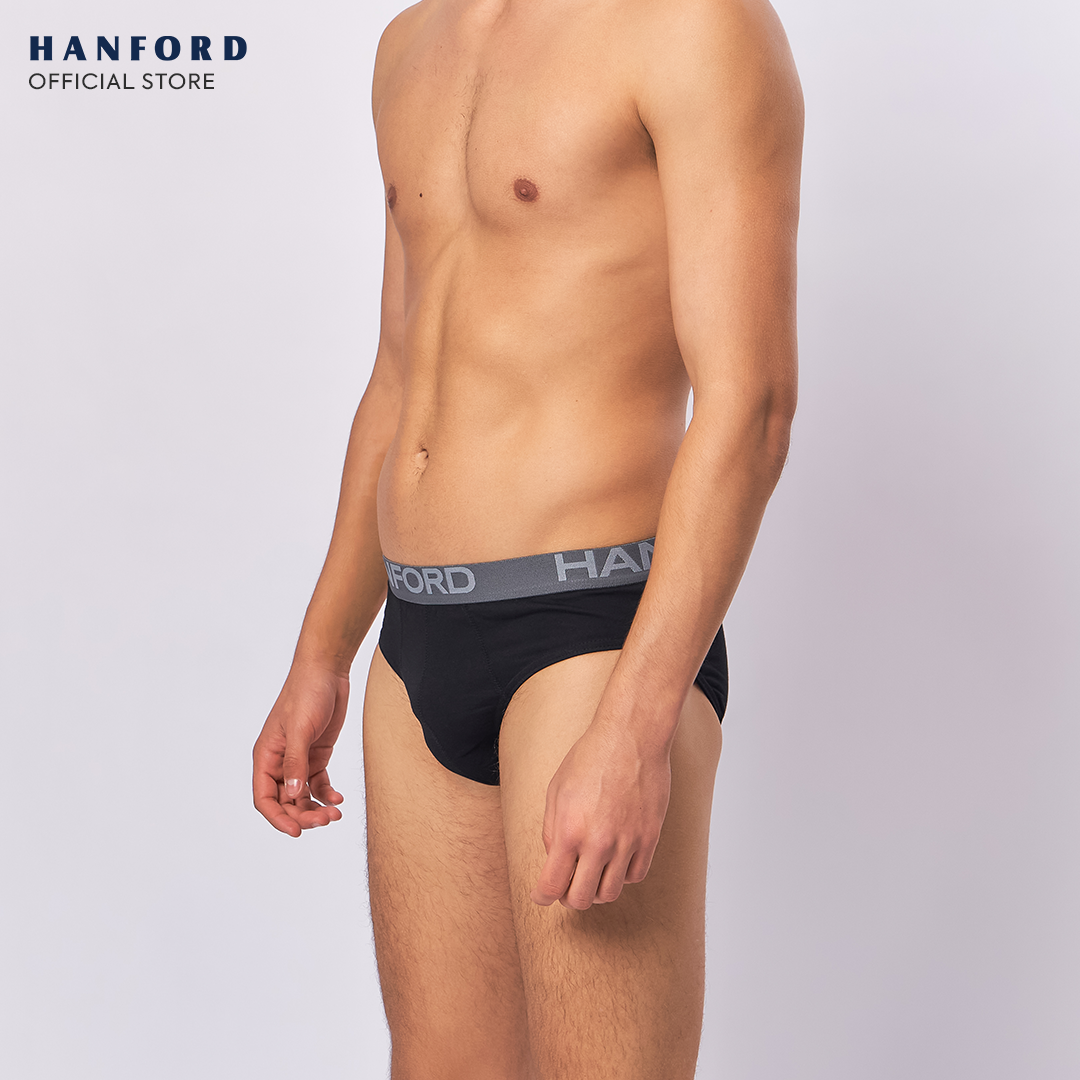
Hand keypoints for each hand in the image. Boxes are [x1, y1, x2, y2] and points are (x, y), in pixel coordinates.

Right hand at [252, 661, 348, 836]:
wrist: (327, 671)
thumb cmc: (306, 693)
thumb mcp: (300, 729)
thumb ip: (296, 763)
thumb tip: (293, 795)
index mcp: (266, 756)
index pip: (264, 798)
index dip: (277, 818)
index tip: (296, 832)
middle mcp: (280, 762)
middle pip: (286, 802)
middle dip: (303, 816)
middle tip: (325, 820)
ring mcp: (299, 760)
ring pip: (303, 796)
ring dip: (316, 808)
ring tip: (335, 813)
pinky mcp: (317, 755)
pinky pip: (319, 783)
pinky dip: (327, 794)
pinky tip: (338, 798)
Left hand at [531, 718, 671, 909]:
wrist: (631, 737)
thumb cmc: (590, 758)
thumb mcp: (557, 790)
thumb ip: (552, 830)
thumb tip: (554, 859)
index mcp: (570, 831)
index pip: (552, 886)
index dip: (542, 896)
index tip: (541, 895)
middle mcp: (599, 842)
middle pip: (582, 899)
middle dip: (569, 897)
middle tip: (566, 885)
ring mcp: (628, 842)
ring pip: (610, 893)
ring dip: (596, 889)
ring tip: (591, 872)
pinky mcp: (650, 837)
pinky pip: (636, 876)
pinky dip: (622, 875)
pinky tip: (615, 859)